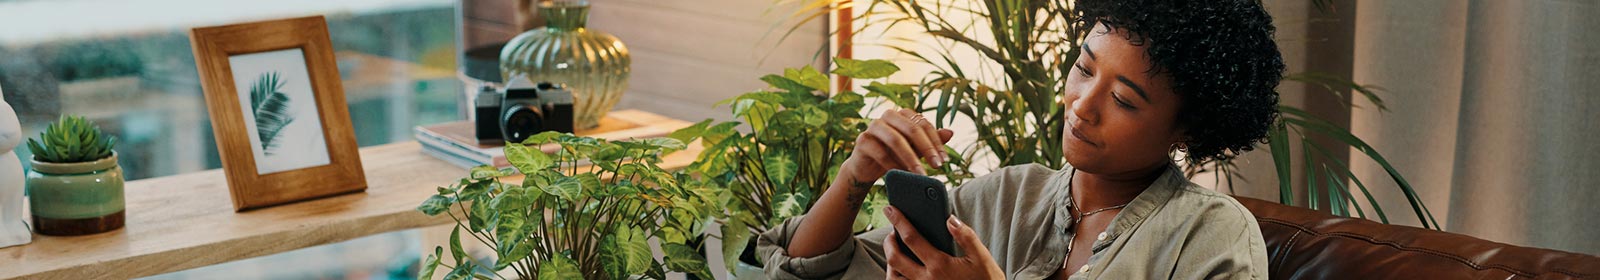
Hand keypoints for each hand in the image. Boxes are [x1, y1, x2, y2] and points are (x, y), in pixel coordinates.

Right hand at [840, 108, 953, 186]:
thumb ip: (930, 141)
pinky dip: (893, 165)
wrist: (867, 168)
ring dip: (911, 158)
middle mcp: (888, 116)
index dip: (936, 141)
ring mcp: (873, 126)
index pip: (923, 124)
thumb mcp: (915, 149)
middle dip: (927, 148)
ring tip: (921, 174)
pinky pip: (880, 153)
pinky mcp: (862, 140)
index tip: (944, 160)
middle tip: (937, 166)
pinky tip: (902, 175)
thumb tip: (950, 133)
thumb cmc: (893, 155)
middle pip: (911, 129)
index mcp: (903, 114)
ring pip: (896, 140)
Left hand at [882, 206, 1003, 279]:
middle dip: (889, 242)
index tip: (890, 210)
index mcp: (940, 266)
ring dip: (890, 263)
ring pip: (893, 278)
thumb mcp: (982, 258)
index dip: (899, 221)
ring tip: (896, 252)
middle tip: (892, 233)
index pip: (911, 238)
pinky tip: (902, 269)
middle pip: (894, 259)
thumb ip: (966, 237)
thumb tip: (950, 219)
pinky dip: (896, 277)